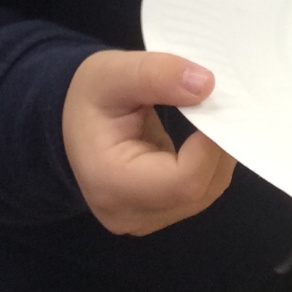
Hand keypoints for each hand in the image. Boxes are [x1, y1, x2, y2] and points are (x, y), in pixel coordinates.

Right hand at [62, 50, 234, 235]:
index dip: (212, 146)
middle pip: (199, 191)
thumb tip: (206, 85)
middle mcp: (127, 213)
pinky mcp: (154, 214)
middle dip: (220, 148)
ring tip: (214, 117)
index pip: (184, 181)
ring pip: (204, 194)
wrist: (68, 121)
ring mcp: (141, 220)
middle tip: (223, 106)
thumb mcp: (115, 72)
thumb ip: (156, 74)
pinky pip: (197, 194)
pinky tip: (204, 136)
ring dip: (217, 156)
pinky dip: (208, 165)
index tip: (218, 105)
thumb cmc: (90, 96)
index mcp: (111, 182)